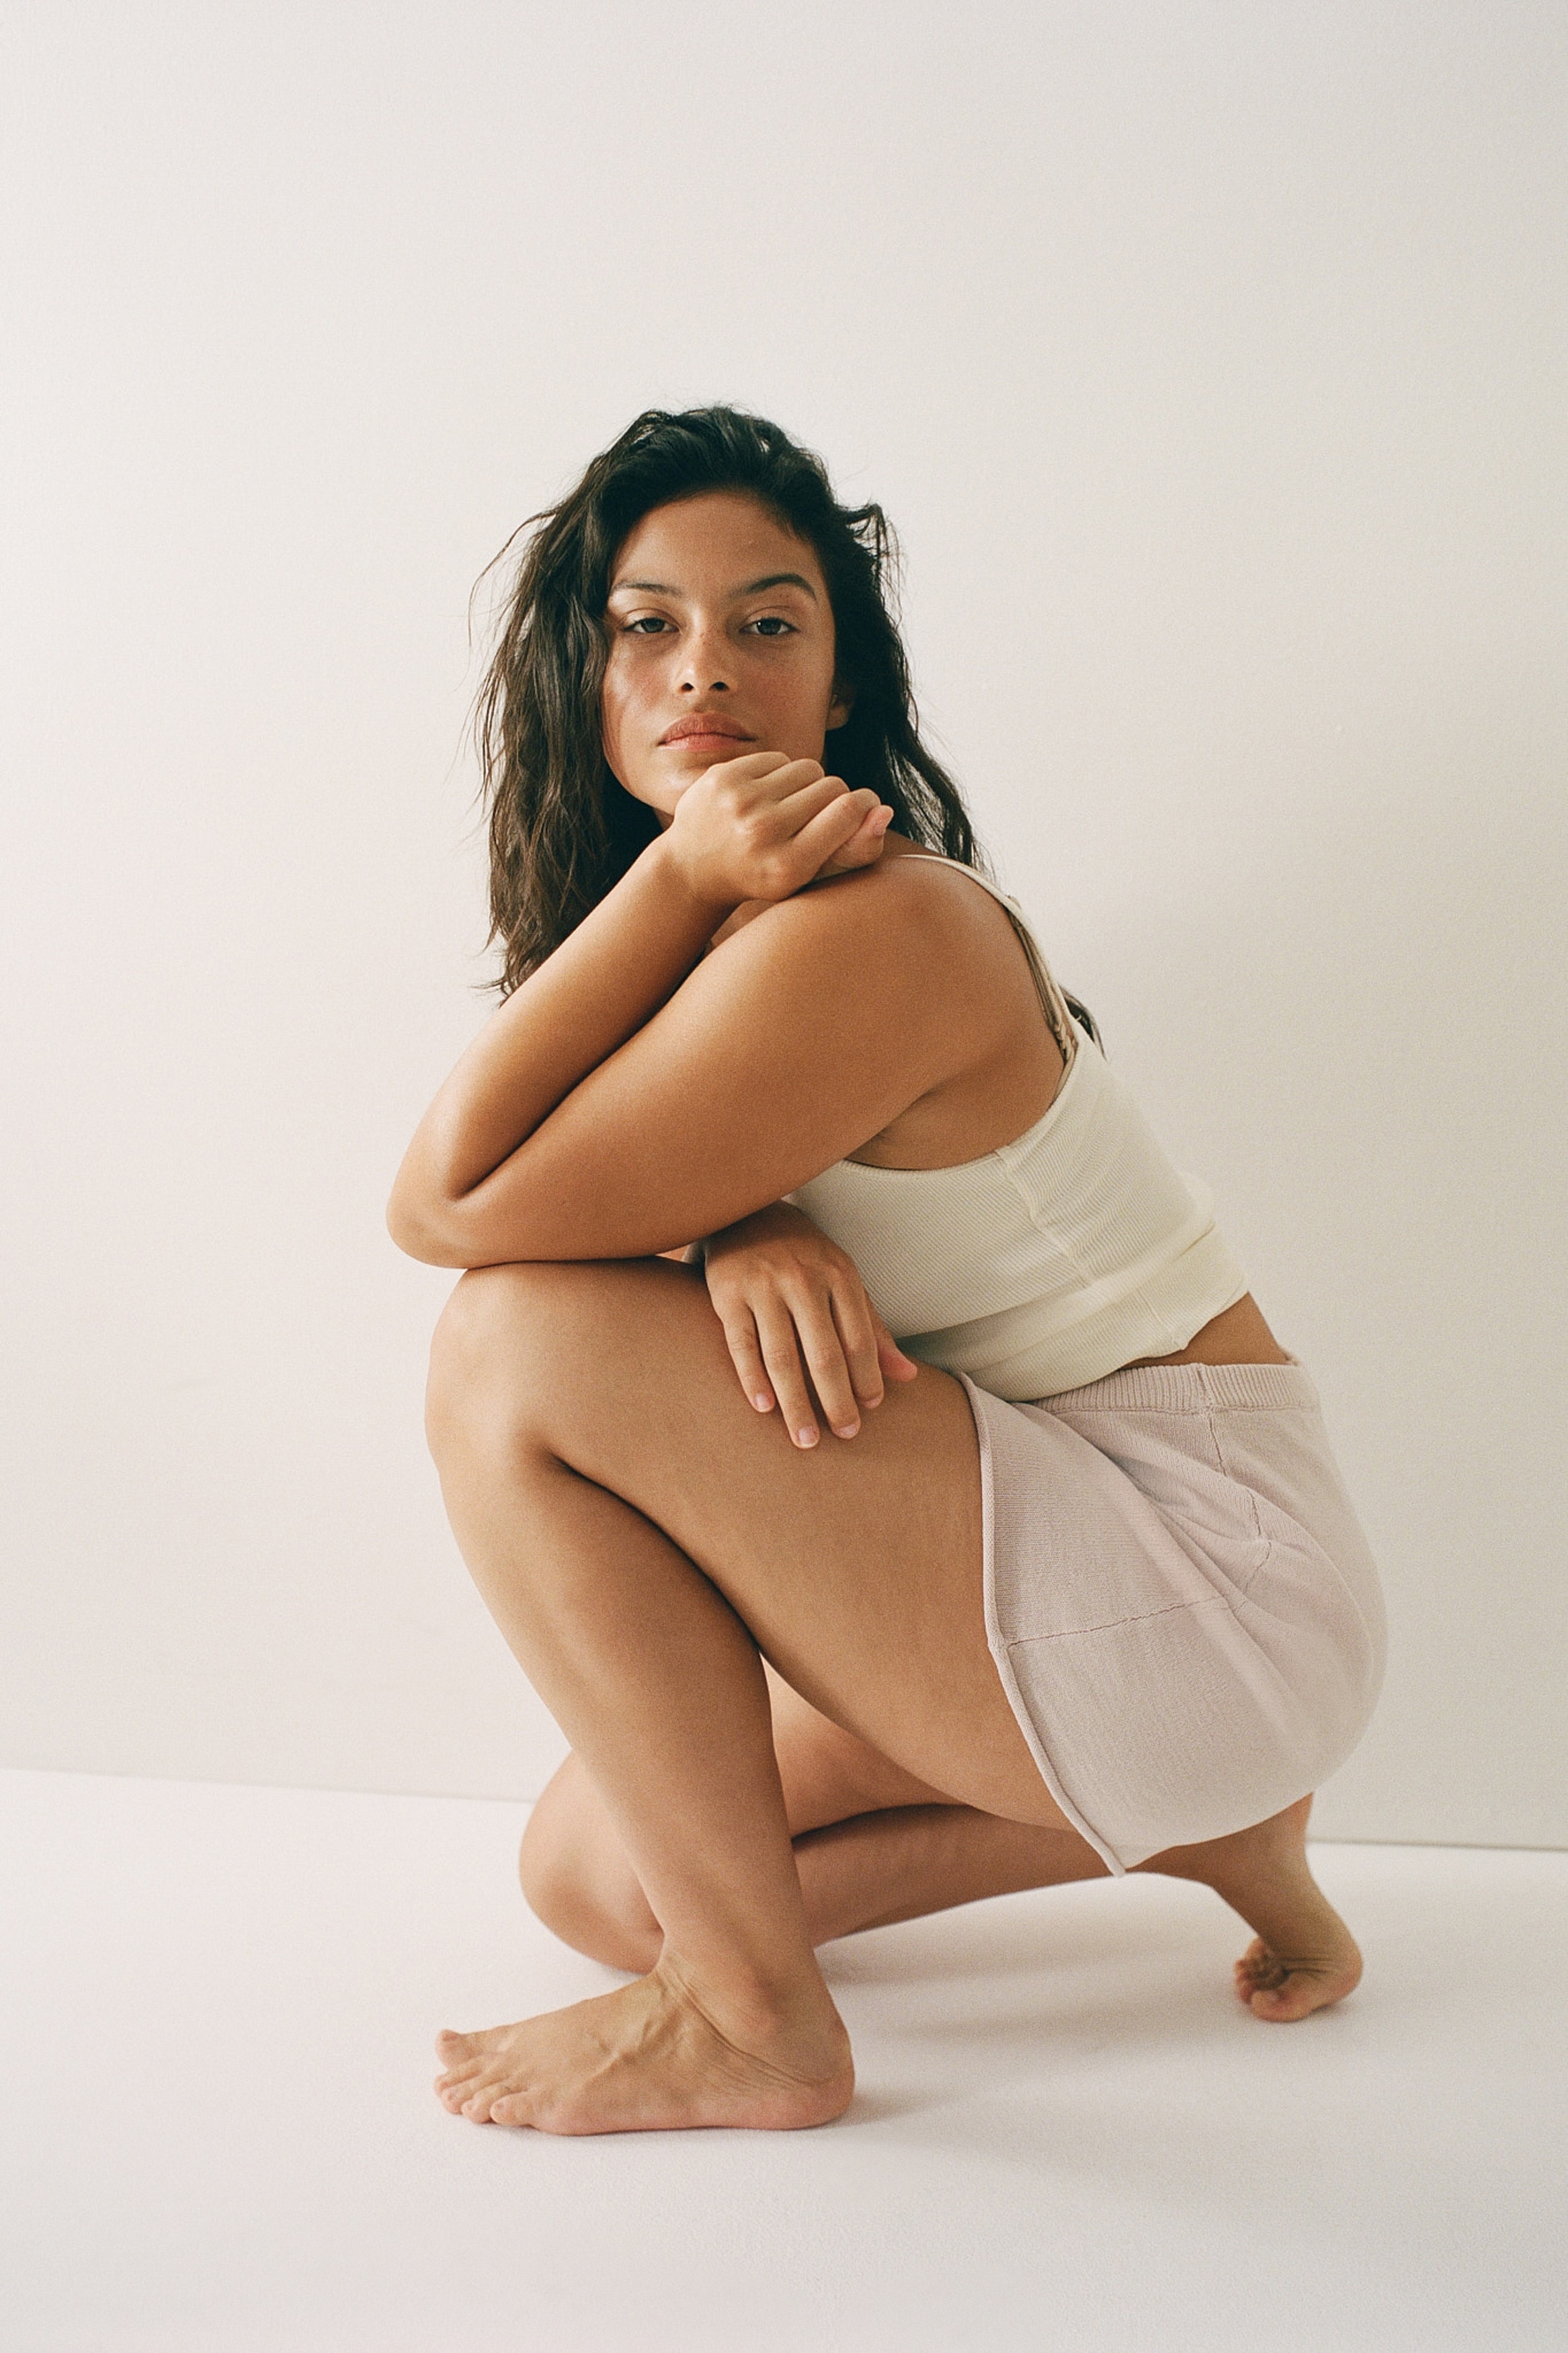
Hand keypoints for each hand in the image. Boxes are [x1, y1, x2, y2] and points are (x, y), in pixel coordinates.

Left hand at [664, 751, 892, 912]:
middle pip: (832, 786)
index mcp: (788, 866)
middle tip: (813, 819)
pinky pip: (778, 758)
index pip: (849, 810)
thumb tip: (884, 811)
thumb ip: (855, 849)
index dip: (864, 805)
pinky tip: (764, 797)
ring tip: (789, 809)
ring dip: (807, 785)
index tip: (862, 809)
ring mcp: (739, 802)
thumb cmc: (764, 873)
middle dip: (833, 798)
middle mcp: (762, 832)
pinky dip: (779, 774)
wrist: (693, 868)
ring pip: (807, 768)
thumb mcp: (810, 876)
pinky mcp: (722, 776)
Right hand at [701, 1203, 918, 1448]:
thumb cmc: (803, 1254)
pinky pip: (742, 1344)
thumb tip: (907, 1375)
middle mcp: (802, 1280)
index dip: (867, 1377)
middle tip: (845, 1434)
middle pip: (824, 1354)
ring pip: (782, 1356)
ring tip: (805, 1438)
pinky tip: (765, 1407)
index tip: (869, 1409)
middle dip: (837, 1400)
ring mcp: (763, 1287)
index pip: (859, 1337)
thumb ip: (873, 1327)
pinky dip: (752, 1378)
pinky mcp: (727, 1294)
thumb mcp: (843, 1279)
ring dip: (795, 1403)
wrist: (747, 1210)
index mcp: (838, 1274)